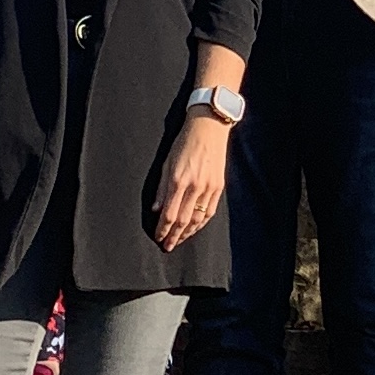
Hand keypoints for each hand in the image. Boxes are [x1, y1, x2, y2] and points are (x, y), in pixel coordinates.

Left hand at [153, 115, 230, 250]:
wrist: (208, 128)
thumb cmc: (184, 142)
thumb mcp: (166, 162)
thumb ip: (161, 188)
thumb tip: (156, 209)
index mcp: (178, 180)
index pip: (168, 214)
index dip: (162, 229)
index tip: (157, 237)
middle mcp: (194, 187)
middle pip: (182, 220)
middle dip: (173, 236)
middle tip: (167, 246)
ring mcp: (208, 187)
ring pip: (197, 219)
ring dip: (187, 233)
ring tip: (179, 241)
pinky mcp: (218, 186)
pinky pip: (209, 211)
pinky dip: (201, 223)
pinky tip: (194, 228)